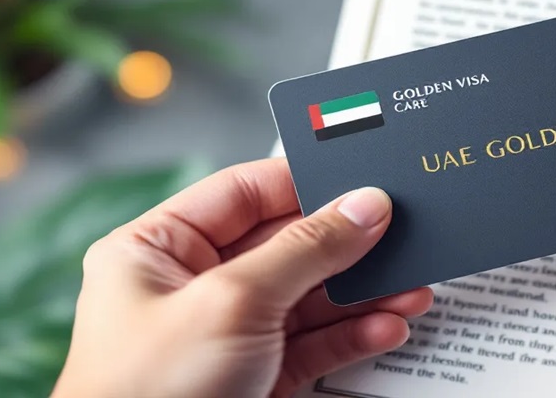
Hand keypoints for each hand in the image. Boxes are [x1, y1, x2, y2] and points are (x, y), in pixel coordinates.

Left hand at [54, 159, 432, 397]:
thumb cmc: (145, 395)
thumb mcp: (232, 302)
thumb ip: (306, 249)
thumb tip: (363, 206)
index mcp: (157, 249)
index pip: (243, 193)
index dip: (305, 184)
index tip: (362, 180)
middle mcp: (190, 287)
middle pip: (286, 245)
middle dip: (347, 245)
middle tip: (401, 233)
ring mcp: (225, 336)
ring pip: (308, 299)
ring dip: (362, 294)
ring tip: (410, 288)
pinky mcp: (254, 379)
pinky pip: (312, 346)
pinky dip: (352, 337)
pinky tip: (387, 327)